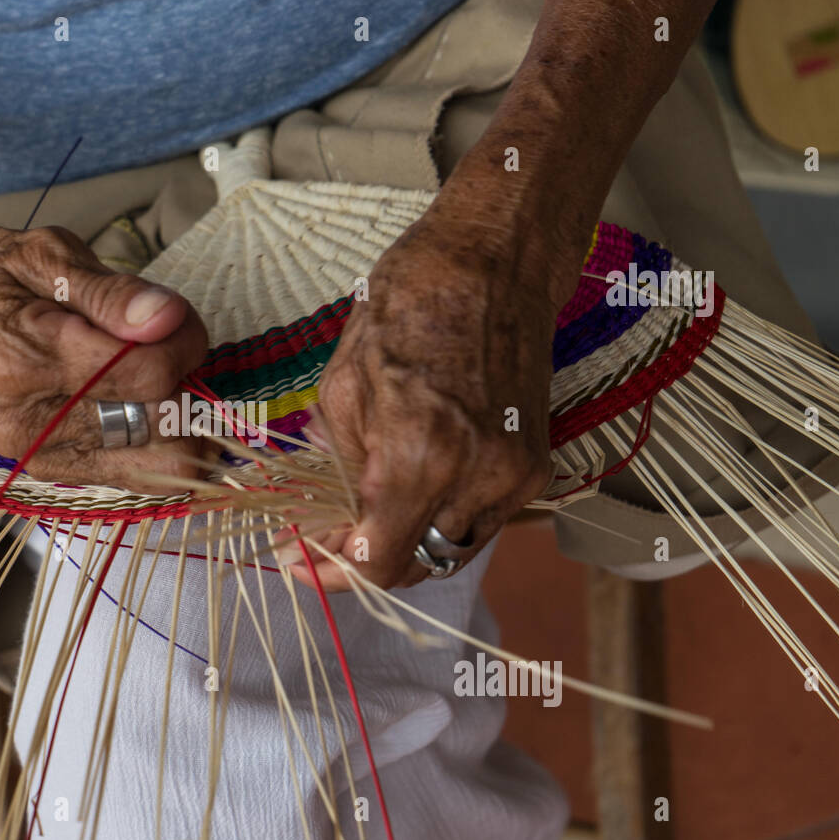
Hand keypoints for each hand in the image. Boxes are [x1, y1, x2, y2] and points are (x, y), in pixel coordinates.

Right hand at [0, 225, 209, 490]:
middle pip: (156, 424)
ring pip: (153, 459)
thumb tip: (167, 318)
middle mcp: (28, 418)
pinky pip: (131, 472)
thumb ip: (112, 291)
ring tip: (146, 371)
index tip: (176, 316)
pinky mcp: (47, 468)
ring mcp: (37, 451)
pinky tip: (136, 401)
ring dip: (170, 415)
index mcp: (25, 357)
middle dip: (182, 381)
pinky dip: (152, 439)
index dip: (183, 343)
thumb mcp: (44, 256)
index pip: (145, 374)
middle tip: (165, 343)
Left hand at [284, 176, 586, 590]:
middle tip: (325, 540)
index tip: (302, 564)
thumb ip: (336, 474)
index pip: (381, 562)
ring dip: (407, 544)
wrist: (493, 265)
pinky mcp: (536, 468)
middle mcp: (476, 479)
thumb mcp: (342, 389)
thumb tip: (324, 535)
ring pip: (452, 551)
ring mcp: (514, 477)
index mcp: (420, 457)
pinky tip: (413, 488)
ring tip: (366, 511)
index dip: (336, 574)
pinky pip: (481, 523)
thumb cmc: (406, 310)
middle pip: (418, 568)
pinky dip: (443, 520)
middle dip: (367, 561)